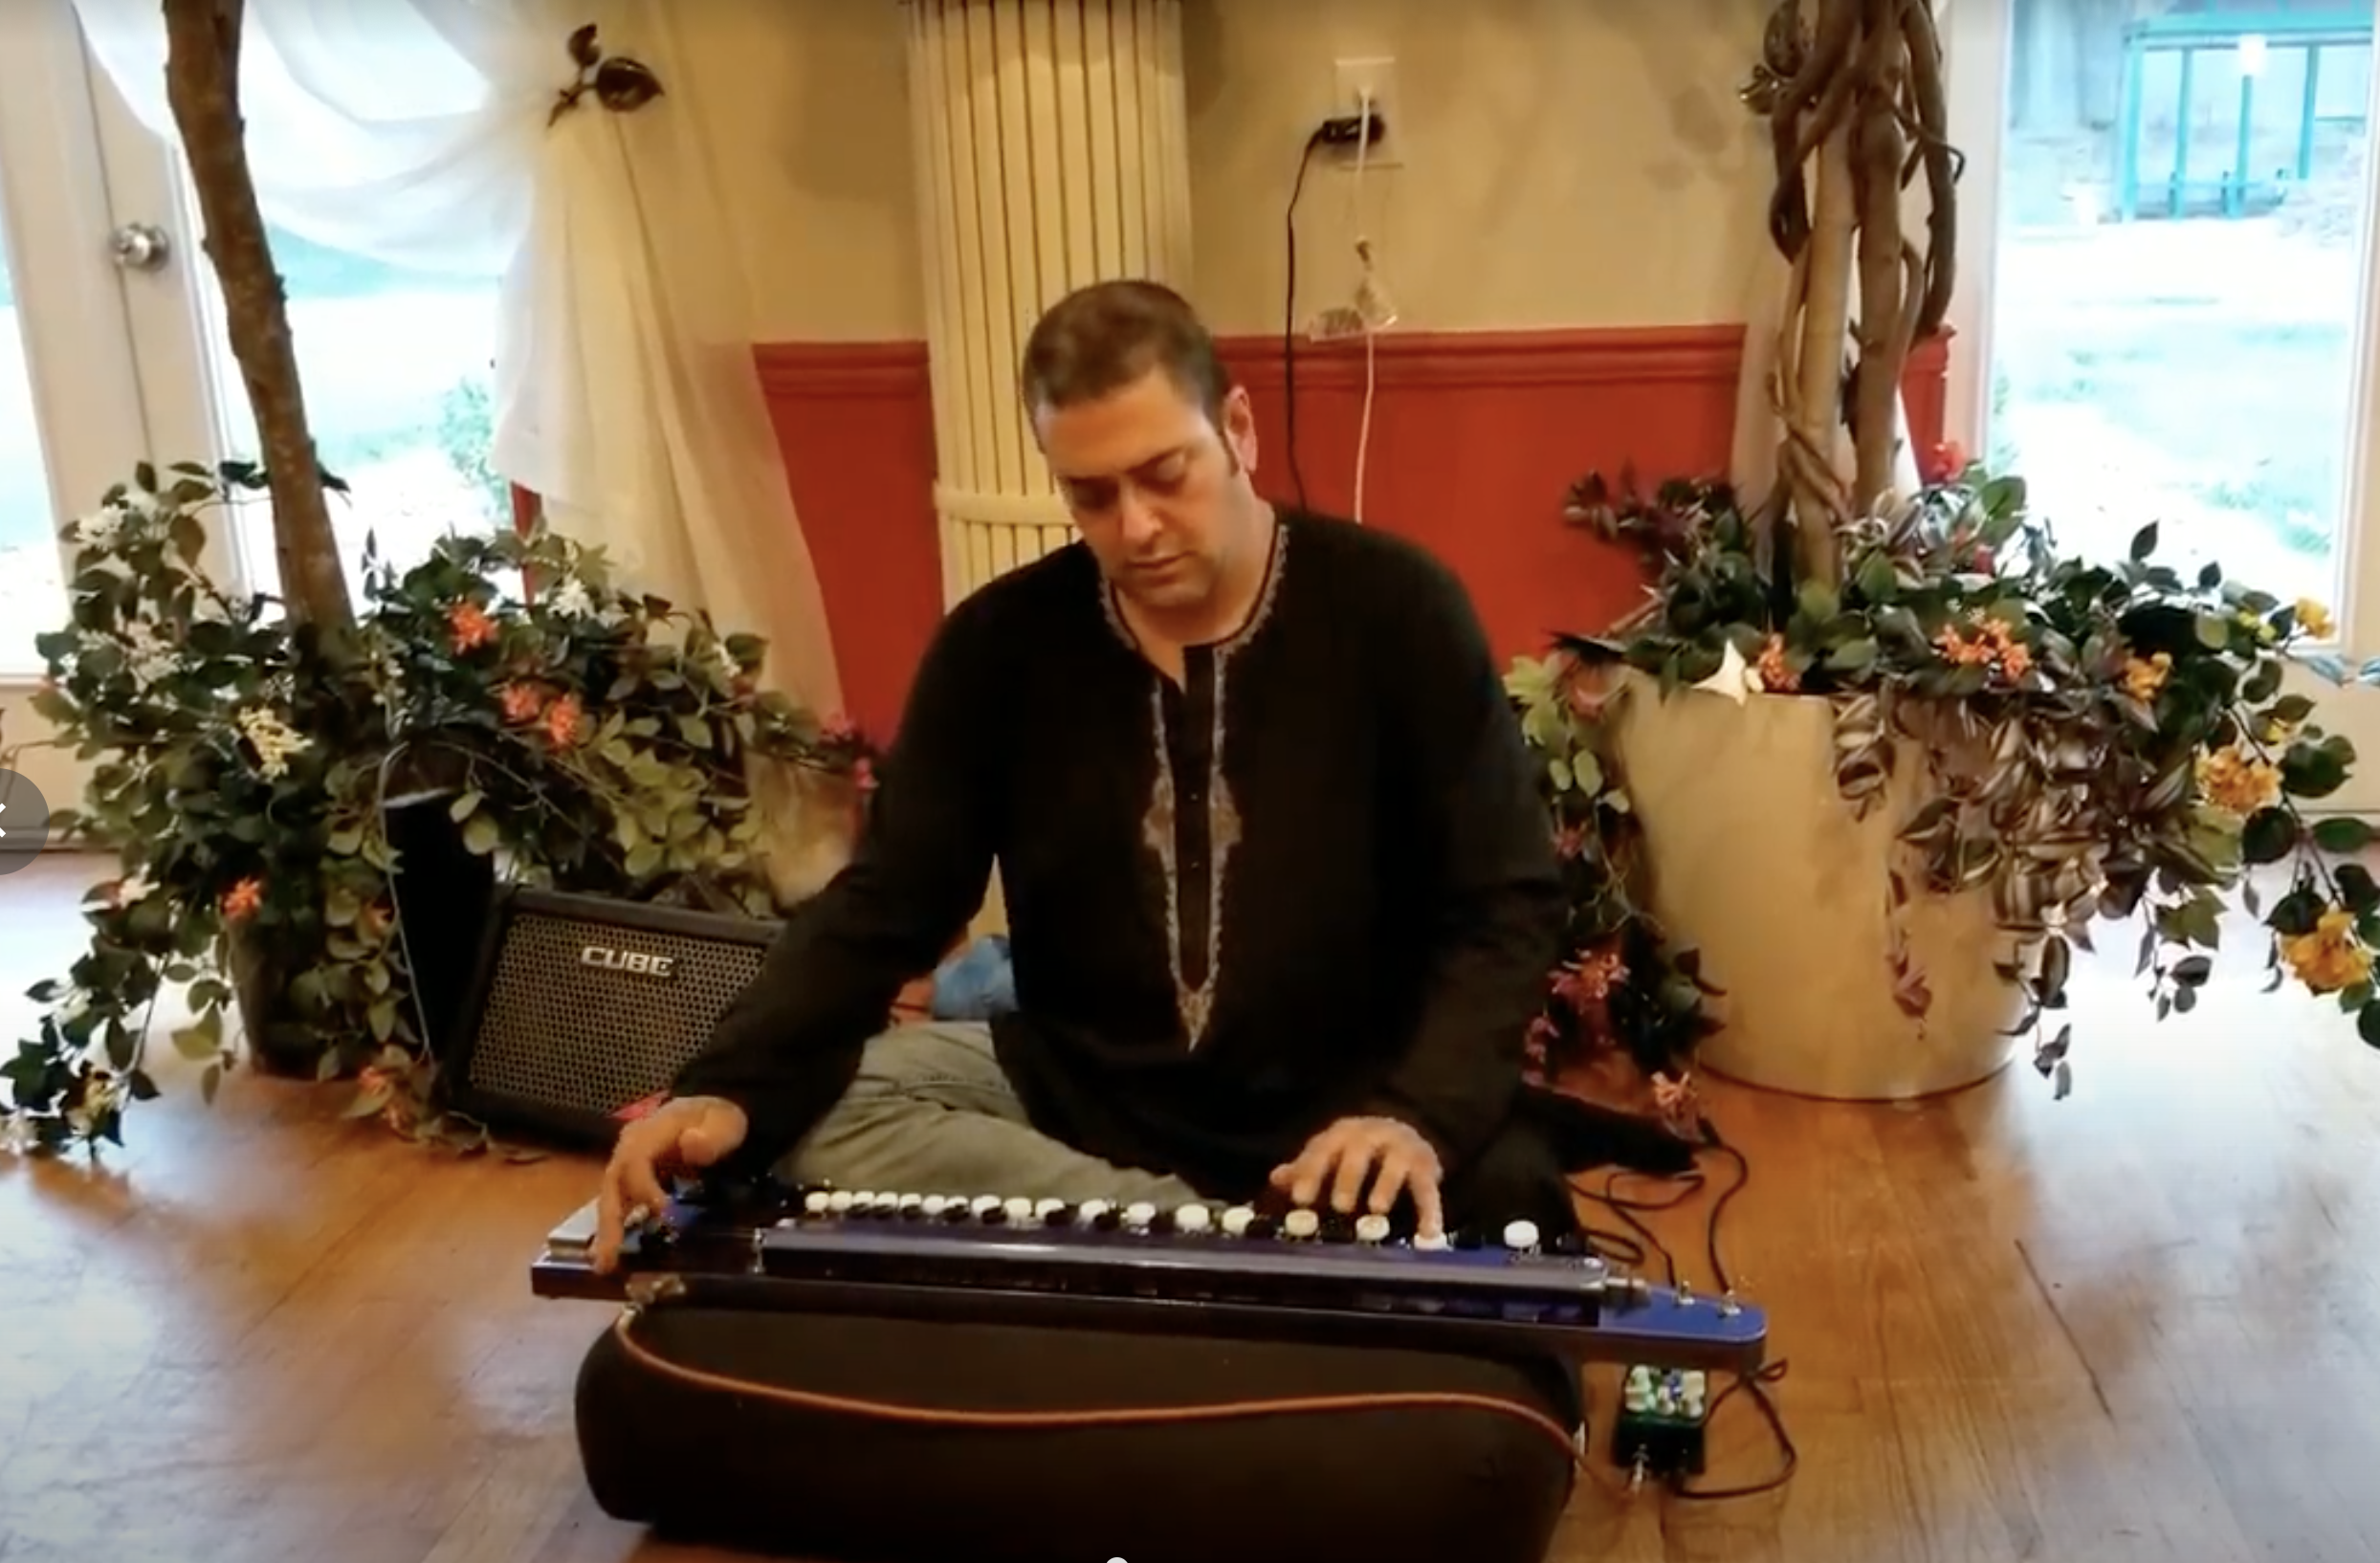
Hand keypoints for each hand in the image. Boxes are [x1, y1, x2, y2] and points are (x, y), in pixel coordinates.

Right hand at [591, 1095, 749, 1272]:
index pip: (635, 1160)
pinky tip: (614, 1256)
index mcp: (650, 1131)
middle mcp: (630, 1148)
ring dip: (607, 1231)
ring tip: (604, 1265)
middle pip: (613, 1184)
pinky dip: (616, 1229)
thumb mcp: (725, 1121)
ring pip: (611, 1198)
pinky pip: (620, 1205)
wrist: (713, 1116)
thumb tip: (690, 1145)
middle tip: (607, 1259)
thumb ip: (712, 1135)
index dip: (645, 1188)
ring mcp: (628, 1165)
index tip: (665, 1215)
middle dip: (609, 1221)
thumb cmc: (718, 1120)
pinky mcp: (633, 1181)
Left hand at [1270, 1114, 1444, 1240]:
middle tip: (1340, 1205)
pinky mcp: (1426, 1165)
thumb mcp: (1331, 1153)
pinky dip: (1429, 1212)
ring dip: (1385, 1185)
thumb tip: (1276, 1179)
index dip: (1310, 1173)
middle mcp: (1371, 1136)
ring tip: (1377, 1209)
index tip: (1301, 1199)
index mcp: (1341, 1135)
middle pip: (1357, 1152)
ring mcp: (1401, 1148)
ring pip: (1394, 1164)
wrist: (1404, 1130)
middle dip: (1348, 1177)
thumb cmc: (1356, 1150)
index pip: (1322, 1150)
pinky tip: (1428, 1234)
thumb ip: (1306, 1168)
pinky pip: (1427, 1189)